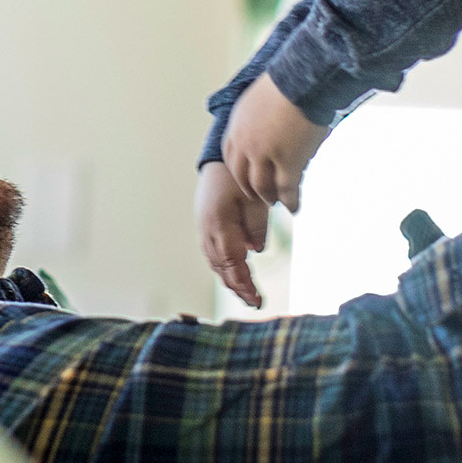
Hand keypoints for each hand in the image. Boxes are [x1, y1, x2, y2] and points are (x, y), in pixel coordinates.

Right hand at [195, 161, 268, 307]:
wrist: (218, 159)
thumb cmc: (238, 176)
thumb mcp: (255, 198)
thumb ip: (257, 225)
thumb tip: (256, 250)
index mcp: (219, 225)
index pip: (232, 264)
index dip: (244, 285)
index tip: (257, 299)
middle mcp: (207, 231)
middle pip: (221, 268)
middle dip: (238, 287)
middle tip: (255, 302)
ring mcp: (204, 230)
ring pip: (216, 263)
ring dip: (230, 279)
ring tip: (246, 293)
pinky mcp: (206, 227)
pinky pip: (214, 254)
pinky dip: (224, 268)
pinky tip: (235, 274)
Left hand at [221, 73, 328, 212]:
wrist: (302, 81)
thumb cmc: (287, 81)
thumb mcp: (258, 95)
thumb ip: (257, 111)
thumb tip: (264, 112)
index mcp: (237, 125)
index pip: (230, 155)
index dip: (238, 169)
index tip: (244, 176)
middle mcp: (246, 143)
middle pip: (242, 175)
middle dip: (249, 188)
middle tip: (258, 195)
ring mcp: (265, 155)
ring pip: (262, 186)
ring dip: (268, 196)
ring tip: (275, 201)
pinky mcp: (287, 162)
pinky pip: (286, 189)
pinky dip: (290, 201)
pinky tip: (294, 208)